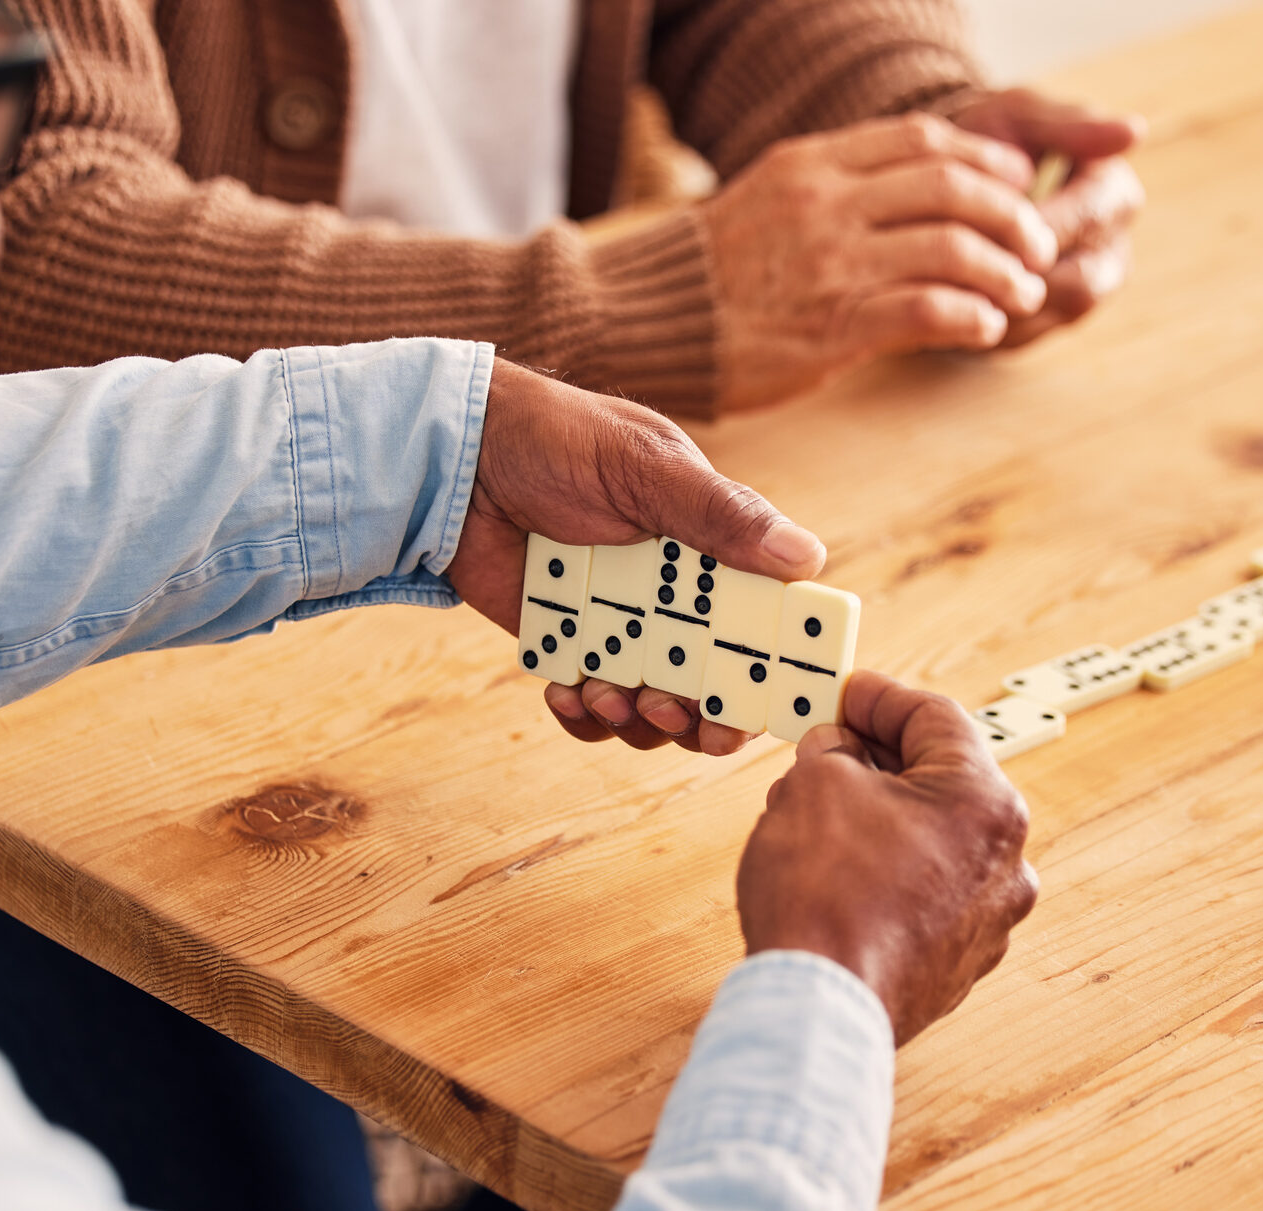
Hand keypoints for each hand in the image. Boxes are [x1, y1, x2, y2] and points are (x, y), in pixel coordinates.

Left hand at [447, 360, 826, 754]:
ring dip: (639, 720)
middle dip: (702, 716)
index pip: (763, 620)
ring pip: (654, 706)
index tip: (763, 706)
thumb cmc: (558, 438)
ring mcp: (621, 624)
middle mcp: (675, 595)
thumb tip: (806, 557)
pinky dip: (582, 714)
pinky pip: (590, 704)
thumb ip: (720, 514)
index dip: (771, 671)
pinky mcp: (567, 644)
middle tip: (675, 714)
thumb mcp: (645, 467)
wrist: (456, 456)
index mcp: (713, 549)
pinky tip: (566, 692)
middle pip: (714, 683)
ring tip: (607, 694)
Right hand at [702, 113, 1060, 412]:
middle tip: (1037, 247)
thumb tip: (911, 193)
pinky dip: (974, 317)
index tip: (1015, 188)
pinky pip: (930, 311)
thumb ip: (835, 189)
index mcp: (813, 164)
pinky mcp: (835, 328)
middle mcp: (827, 204)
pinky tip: (986, 328)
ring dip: (1006, 272)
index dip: (986, 163)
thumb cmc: (710, 276)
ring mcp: (832, 265)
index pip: (926, 140)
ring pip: (954, 248)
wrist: (647, 324)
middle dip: (1012, 217)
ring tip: (1022, 293)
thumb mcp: (770, 201)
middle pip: (954, 189)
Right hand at [736, 672, 1036, 1045]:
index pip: (935, 718)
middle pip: (941, 782)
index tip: (844, 694)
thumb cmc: (823, 895)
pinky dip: (888, 874)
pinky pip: (926, 895)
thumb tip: (839, 749)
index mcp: (987, 802)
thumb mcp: (813, 784)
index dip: (879, 697)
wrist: (820, 1007)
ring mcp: (989, 920)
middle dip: (878, 760)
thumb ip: (832, 749)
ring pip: (933, 841)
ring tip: (820, 816)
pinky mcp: (959, 963)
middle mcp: (1008, 862)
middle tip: (826, 749)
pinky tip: (838, 875)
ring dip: (882, 818)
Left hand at [946, 88, 1146, 347]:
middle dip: (1013, 274)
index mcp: (1115, 195)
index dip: (1028, 225)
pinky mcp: (1043, 326)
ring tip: (941, 282)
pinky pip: (1017, 340)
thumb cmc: (989, 141)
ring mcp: (1081, 296)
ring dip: (993, 305)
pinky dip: (977, 324)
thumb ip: (1068, 124)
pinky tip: (939, 301)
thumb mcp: (1019, 116)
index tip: (972, 216)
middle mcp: (1109, 253)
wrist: (952, 180)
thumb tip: (1136, 130)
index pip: (1084, 221)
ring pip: (1046, 319)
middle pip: (1076, 284)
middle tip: (951, 262)